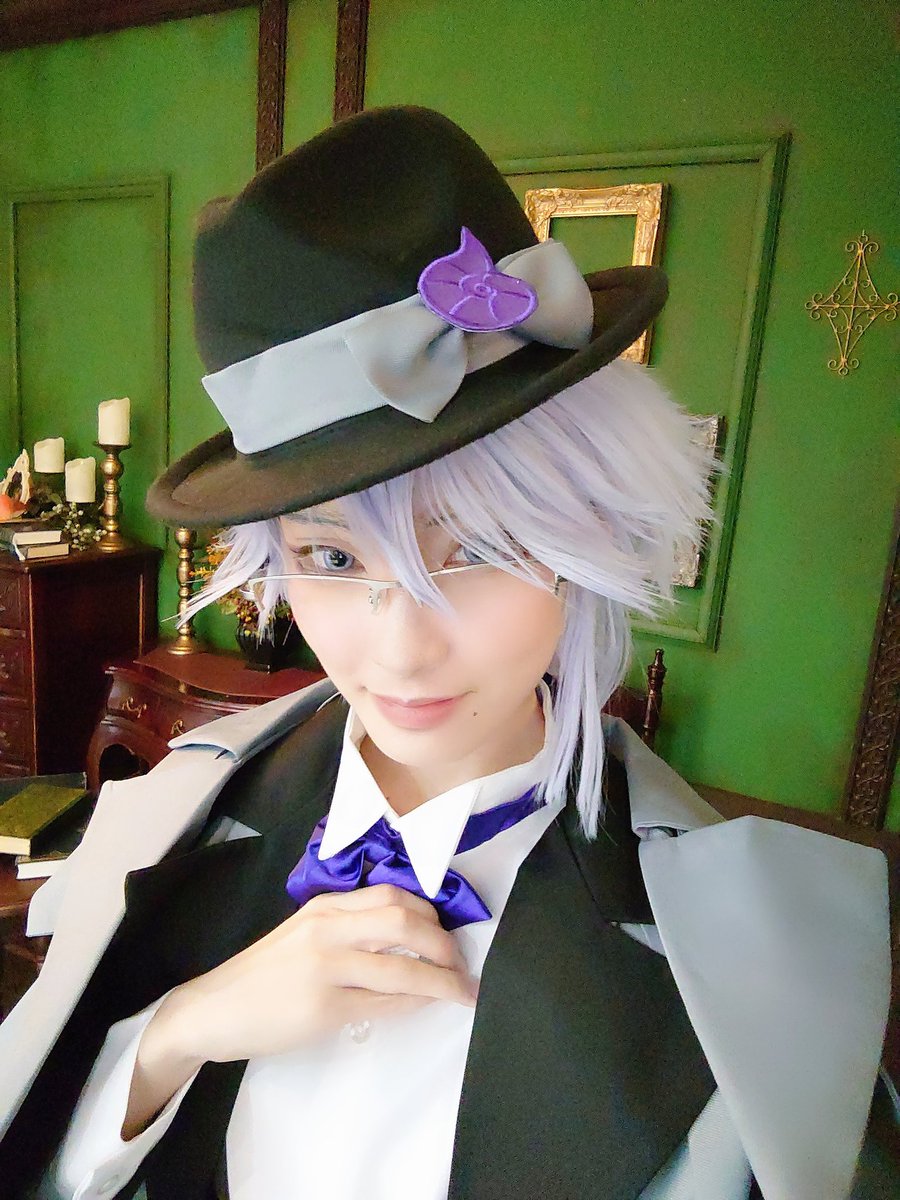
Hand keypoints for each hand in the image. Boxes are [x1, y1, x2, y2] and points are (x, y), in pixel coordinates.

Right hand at [157, 883, 475, 1054]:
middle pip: (405, 922)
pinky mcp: (324, 1007)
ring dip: (443, 981)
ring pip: (403, 968)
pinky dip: (416, 1003)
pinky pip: (385, 1003)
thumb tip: (406, 937)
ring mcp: (326, 967)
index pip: (392, 894)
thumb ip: (347, 927)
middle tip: (461, 962)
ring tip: (462, 991)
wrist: (212, 1009)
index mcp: (325, 906)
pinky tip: (427, 1005)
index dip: (431, 911)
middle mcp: (327, 928)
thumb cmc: (263, 975)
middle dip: (444, 943)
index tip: (448, 928)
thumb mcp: (304, 933)